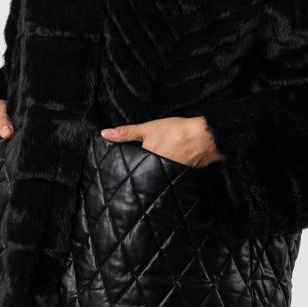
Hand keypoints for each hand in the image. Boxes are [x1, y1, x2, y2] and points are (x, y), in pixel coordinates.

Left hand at [100, 116, 225, 167]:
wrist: (204, 138)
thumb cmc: (175, 131)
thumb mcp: (148, 128)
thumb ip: (126, 133)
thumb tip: (103, 134)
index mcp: (145, 163)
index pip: (129, 169)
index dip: (124, 167)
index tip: (116, 168)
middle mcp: (154, 175)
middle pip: (140, 175)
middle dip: (136, 174)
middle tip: (128, 172)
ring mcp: (167, 177)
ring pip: (152, 177)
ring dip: (149, 175)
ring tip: (144, 171)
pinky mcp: (178, 178)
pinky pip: (165, 178)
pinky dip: (162, 174)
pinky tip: (163, 169)